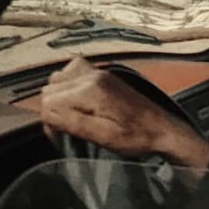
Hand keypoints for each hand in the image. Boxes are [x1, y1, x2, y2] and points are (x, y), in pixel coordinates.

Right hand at [34, 58, 208, 170]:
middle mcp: (92, 74)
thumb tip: (47, 114)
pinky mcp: (102, 74)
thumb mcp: (103, 137)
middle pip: (50, 88)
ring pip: (58, 78)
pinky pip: (73, 71)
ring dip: (59, 97)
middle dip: (52, 109)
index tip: (60, 137)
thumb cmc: (135, 137)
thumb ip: (73, 123)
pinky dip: (68, 86)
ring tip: (72, 117)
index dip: (49, 122)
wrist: (161, 128)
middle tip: (66, 130)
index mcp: (91, 89)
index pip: (49, 101)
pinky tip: (78, 102)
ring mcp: (98, 71)